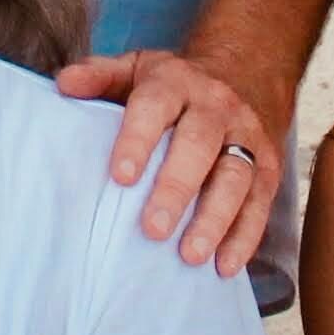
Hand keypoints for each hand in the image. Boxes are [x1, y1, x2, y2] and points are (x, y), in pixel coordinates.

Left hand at [50, 50, 279, 272]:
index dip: (138, 140)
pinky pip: (260, 203)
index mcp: (176, 82)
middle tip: (151, 230)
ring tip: (189, 256)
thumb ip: (101, 77)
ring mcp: (247, 137)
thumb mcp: (138, 68)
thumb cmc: (177, 84)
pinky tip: (224, 266)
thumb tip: (64, 86)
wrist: (248, 70)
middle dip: (176, 189)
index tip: (120, 177)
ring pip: (235, 177)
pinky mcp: (270, 167)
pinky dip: (245, 237)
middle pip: (199, 146)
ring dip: (214, 219)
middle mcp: (216, 108)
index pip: (155, 107)